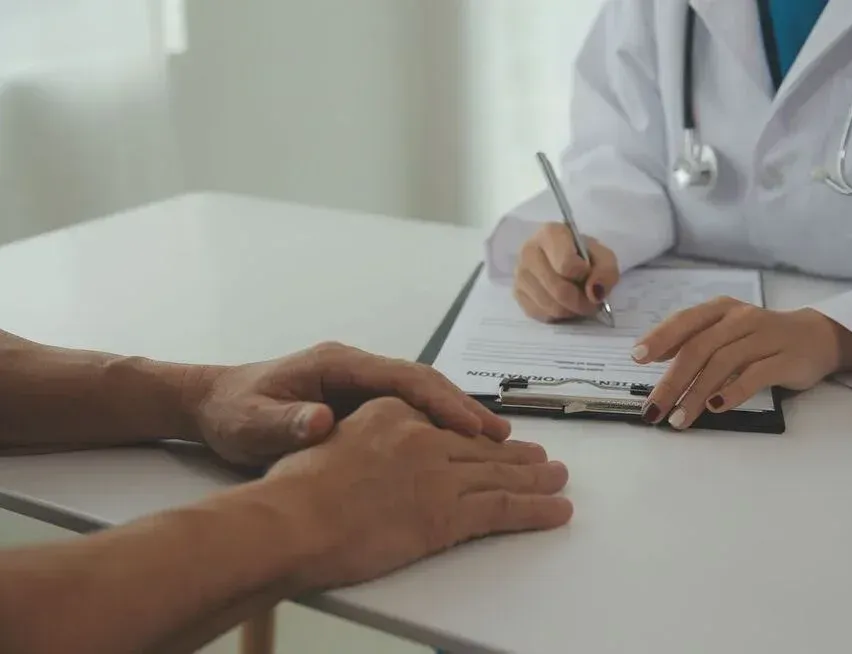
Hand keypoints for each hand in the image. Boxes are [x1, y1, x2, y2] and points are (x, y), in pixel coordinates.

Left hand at [187, 342, 510, 464]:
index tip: (469, 425)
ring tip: (493, 446)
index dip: (440, 400)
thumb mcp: (252, 423)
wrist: (215, 407)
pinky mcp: (359, 403)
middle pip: (422, 383)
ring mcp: (359, 385)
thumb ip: (285, 423)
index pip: (401, 377)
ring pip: (420, 397)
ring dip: (455, 418)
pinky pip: (408, 412)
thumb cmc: (233, 413)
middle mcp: (355, 369)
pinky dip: (435, 428)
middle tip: (499, 438)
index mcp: (336, 364)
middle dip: (461, 408)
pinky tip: (455, 452)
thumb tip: (320, 421)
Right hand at [262, 397, 572, 588]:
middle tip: (544, 458)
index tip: (493, 438)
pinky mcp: (447, 513)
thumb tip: (374, 453)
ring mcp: (438, 474)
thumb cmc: (292, 490)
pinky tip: (557, 510)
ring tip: (560, 478)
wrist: (290, 520)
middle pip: (479, 447)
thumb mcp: (325, 441)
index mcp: (391, 412)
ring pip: (500, 475)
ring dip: (536, 479)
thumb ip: (361, 439)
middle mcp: (422, 436)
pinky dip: (536, 510)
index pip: (444, 423)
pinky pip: (504, 509)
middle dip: (516, 455)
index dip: (475, 434)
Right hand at [514, 223, 618, 322]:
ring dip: (571, 310)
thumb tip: (594, 293)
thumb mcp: (603, 256)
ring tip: (579, 303)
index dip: (584, 275)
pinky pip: (540, 314)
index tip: (588, 274)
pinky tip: (563, 304)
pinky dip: (557, 315)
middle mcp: (528, 251)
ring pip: (550, 305)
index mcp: (550, 234)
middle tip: (592, 303)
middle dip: (581, 301)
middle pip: (558, 289)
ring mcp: (519, 273)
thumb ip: (606, 271)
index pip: (567, 264)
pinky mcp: (516, 293)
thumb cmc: (582, 255)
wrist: (562, 258)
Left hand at [631, 298, 851, 429]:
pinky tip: (716, 409)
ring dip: (696, 394)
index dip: (660, 338)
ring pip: (723, 364)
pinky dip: (732, 392)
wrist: (817, 337)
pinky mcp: (786, 360)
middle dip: (672, 381)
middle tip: (653, 409)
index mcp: (720, 309)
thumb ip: (693, 338)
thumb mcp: (725, 330)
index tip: (637, 358)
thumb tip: (653, 354)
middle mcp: (740, 318)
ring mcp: (765, 337)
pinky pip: (754, 376)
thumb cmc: (760, 336)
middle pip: (699, 348)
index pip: (685, 320)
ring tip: (678, 419)